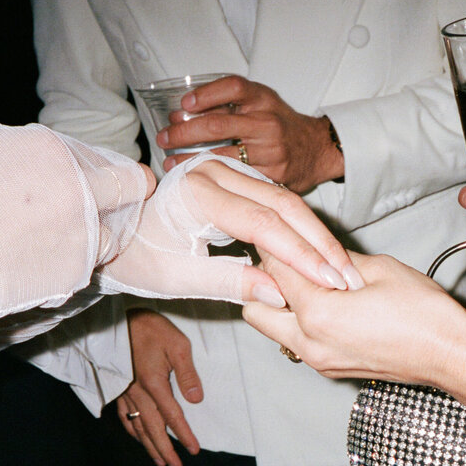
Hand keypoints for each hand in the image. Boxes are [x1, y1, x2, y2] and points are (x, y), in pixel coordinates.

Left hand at [100, 155, 363, 304]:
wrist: (117, 230)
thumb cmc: (139, 255)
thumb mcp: (178, 277)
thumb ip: (229, 283)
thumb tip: (281, 294)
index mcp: (197, 191)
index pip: (262, 224)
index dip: (300, 255)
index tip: (329, 282)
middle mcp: (215, 172)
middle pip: (284, 204)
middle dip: (320, 244)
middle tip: (348, 278)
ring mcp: (228, 172)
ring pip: (287, 200)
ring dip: (318, 236)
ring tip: (344, 270)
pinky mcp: (238, 180)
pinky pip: (279, 201)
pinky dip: (304, 229)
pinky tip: (323, 254)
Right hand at [117, 309, 201, 465]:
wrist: (116, 319)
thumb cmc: (151, 329)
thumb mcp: (177, 344)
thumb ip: (187, 372)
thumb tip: (196, 399)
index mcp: (154, 383)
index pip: (172, 416)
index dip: (184, 435)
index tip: (194, 451)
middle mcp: (137, 393)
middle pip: (152, 428)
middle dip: (165, 450)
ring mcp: (125, 392)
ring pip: (137, 426)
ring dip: (149, 445)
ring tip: (160, 460)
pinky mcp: (117, 387)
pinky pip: (124, 416)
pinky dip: (132, 430)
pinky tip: (138, 437)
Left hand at [157, 76, 342, 192]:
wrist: (317, 148)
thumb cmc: (281, 124)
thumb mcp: (261, 103)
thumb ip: (228, 104)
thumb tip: (182, 112)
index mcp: (263, 99)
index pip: (232, 87)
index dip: (205, 94)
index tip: (183, 104)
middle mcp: (267, 122)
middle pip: (218, 125)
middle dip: (183, 133)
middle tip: (164, 138)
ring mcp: (270, 151)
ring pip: (222, 156)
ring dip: (190, 160)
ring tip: (171, 162)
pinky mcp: (272, 175)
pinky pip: (235, 176)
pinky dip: (212, 177)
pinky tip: (196, 178)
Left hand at [243, 250, 465, 388]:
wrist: (450, 355)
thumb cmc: (424, 314)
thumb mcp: (378, 268)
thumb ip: (333, 257)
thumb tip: (312, 247)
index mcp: (317, 314)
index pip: (275, 271)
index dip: (277, 246)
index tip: (281, 234)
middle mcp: (309, 343)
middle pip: (257, 309)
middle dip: (267, 283)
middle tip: (292, 264)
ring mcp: (319, 361)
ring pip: (274, 329)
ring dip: (282, 306)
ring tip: (312, 285)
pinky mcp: (331, 369)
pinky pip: (298, 342)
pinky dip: (301, 323)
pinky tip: (329, 305)